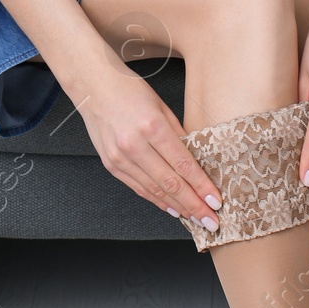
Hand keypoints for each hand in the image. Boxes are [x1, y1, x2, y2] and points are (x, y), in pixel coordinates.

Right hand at [72, 51, 222, 229]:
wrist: (92, 86)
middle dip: (194, 206)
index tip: (216, 201)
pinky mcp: (111, 164)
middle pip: (170, 183)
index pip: (183, 164)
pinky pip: (138, 188)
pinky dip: (157, 200)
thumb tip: (197, 162)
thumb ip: (179, 135)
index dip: (201, 187)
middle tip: (211, 221)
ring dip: (177, 208)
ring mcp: (119, 157)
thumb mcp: (162, 107)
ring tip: (196, 219)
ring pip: (154, 190)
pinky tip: (172, 209)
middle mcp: (134, 145)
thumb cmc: (130, 90)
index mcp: (152, 126)